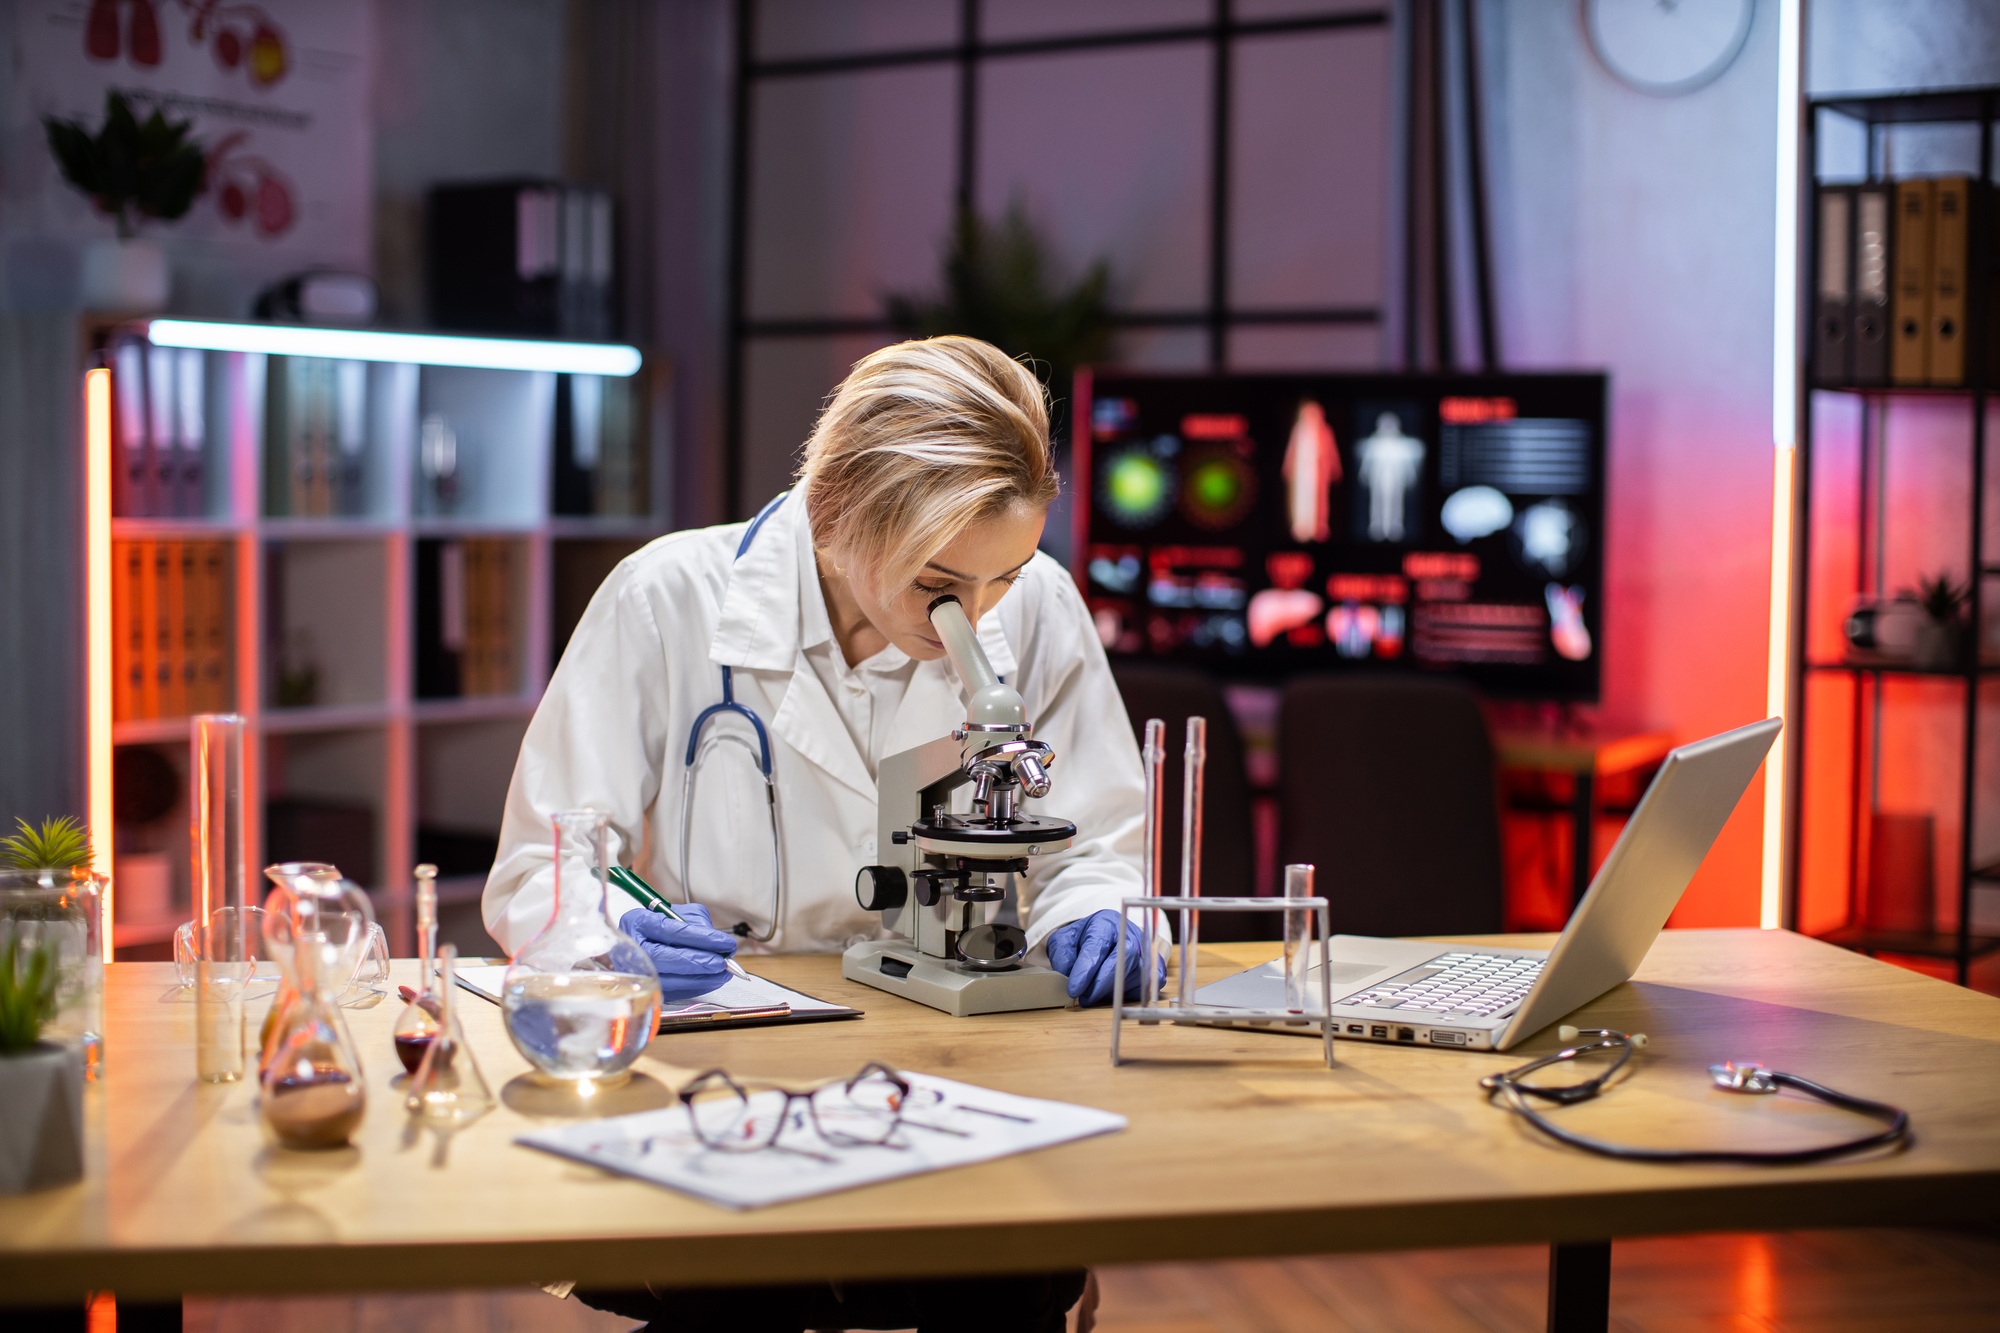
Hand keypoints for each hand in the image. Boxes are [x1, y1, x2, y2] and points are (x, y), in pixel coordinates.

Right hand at [620, 905, 737, 1001]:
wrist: (639, 940)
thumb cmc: (661, 924)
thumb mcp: (678, 913)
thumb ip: (696, 923)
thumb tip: (718, 945)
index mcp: (638, 922)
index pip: (671, 930)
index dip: (700, 938)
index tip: (724, 942)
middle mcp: (633, 947)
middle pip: (665, 957)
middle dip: (699, 962)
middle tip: (723, 962)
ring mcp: (636, 971)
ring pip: (669, 979)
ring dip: (701, 979)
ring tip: (723, 973)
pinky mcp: (645, 988)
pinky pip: (672, 992)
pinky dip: (695, 987)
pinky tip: (711, 981)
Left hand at [1046, 909, 1160, 1006]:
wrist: (1109, 936)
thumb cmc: (1087, 940)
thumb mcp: (1065, 941)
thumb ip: (1062, 955)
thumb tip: (1068, 974)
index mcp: (1105, 923)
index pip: (1097, 946)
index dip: (1085, 970)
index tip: (1073, 990)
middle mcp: (1129, 934)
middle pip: (1122, 959)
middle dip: (1102, 984)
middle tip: (1085, 998)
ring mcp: (1146, 951)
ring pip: (1135, 975)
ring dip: (1113, 990)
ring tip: (1096, 992)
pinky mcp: (1155, 968)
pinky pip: (1146, 986)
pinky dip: (1129, 994)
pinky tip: (1114, 992)